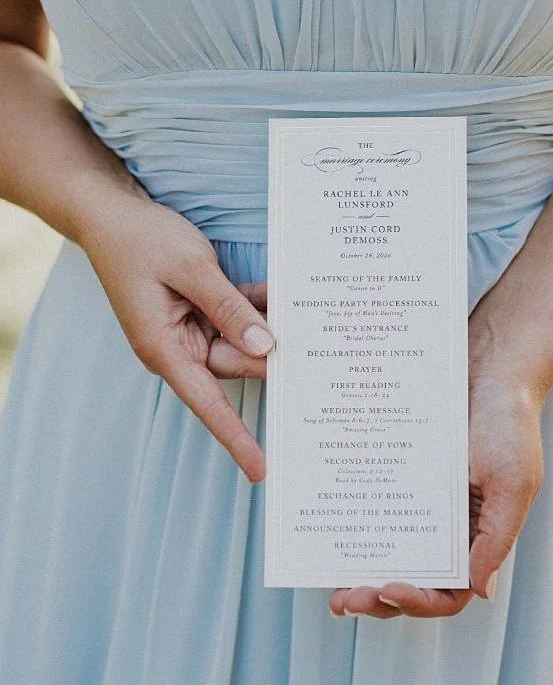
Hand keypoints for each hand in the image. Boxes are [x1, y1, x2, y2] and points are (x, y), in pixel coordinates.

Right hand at [80, 192, 273, 481]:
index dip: (236, 438)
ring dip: (265, 321)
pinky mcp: (200, 312)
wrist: (111, 215)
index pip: (207, 405)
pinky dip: (255, 304)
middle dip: (269, 350)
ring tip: (297, 306)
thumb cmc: (141, 240)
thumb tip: (266, 346)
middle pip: (236, 363)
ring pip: (243, 339)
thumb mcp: (190, 268)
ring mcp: (190, 330)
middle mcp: (178, 347)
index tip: (261, 469)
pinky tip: (278, 291)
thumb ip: (229, 308)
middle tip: (310, 339)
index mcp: (164, 349)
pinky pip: (237, 316)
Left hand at [328, 364, 543, 618]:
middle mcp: (445, 527)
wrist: (487, 360)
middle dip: (377, 598)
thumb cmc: (509, 420)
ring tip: (329, 577)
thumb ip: (497, 537)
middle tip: (345, 598)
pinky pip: (370, 503)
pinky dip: (352, 521)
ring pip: (385, 550)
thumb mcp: (514, 481)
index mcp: (477, 536)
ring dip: (358, 569)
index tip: (389, 589)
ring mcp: (418, 500)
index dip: (418, 602)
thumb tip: (480, 591)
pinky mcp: (397, 472)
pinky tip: (329, 525)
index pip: (448, 592)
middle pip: (409, 579)